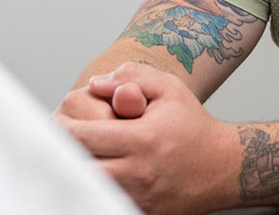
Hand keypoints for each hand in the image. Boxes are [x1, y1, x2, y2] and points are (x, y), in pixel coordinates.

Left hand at [57, 62, 235, 214]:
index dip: (60, 128)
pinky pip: (102, 201)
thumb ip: (132, 77)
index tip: (56, 122)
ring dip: (74, 173)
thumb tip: (95, 83)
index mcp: (142, 139)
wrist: (222, 167)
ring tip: (73, 158)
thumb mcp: (169, 89)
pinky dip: (92, 190)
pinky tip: (92, 176)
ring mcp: (139, 197)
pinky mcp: (140, 212)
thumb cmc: (193, 126)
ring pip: (86, 189)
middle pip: (76, 168)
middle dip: (59, 153)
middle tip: (56, 143)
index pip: (81, 137)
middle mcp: (138, 172)